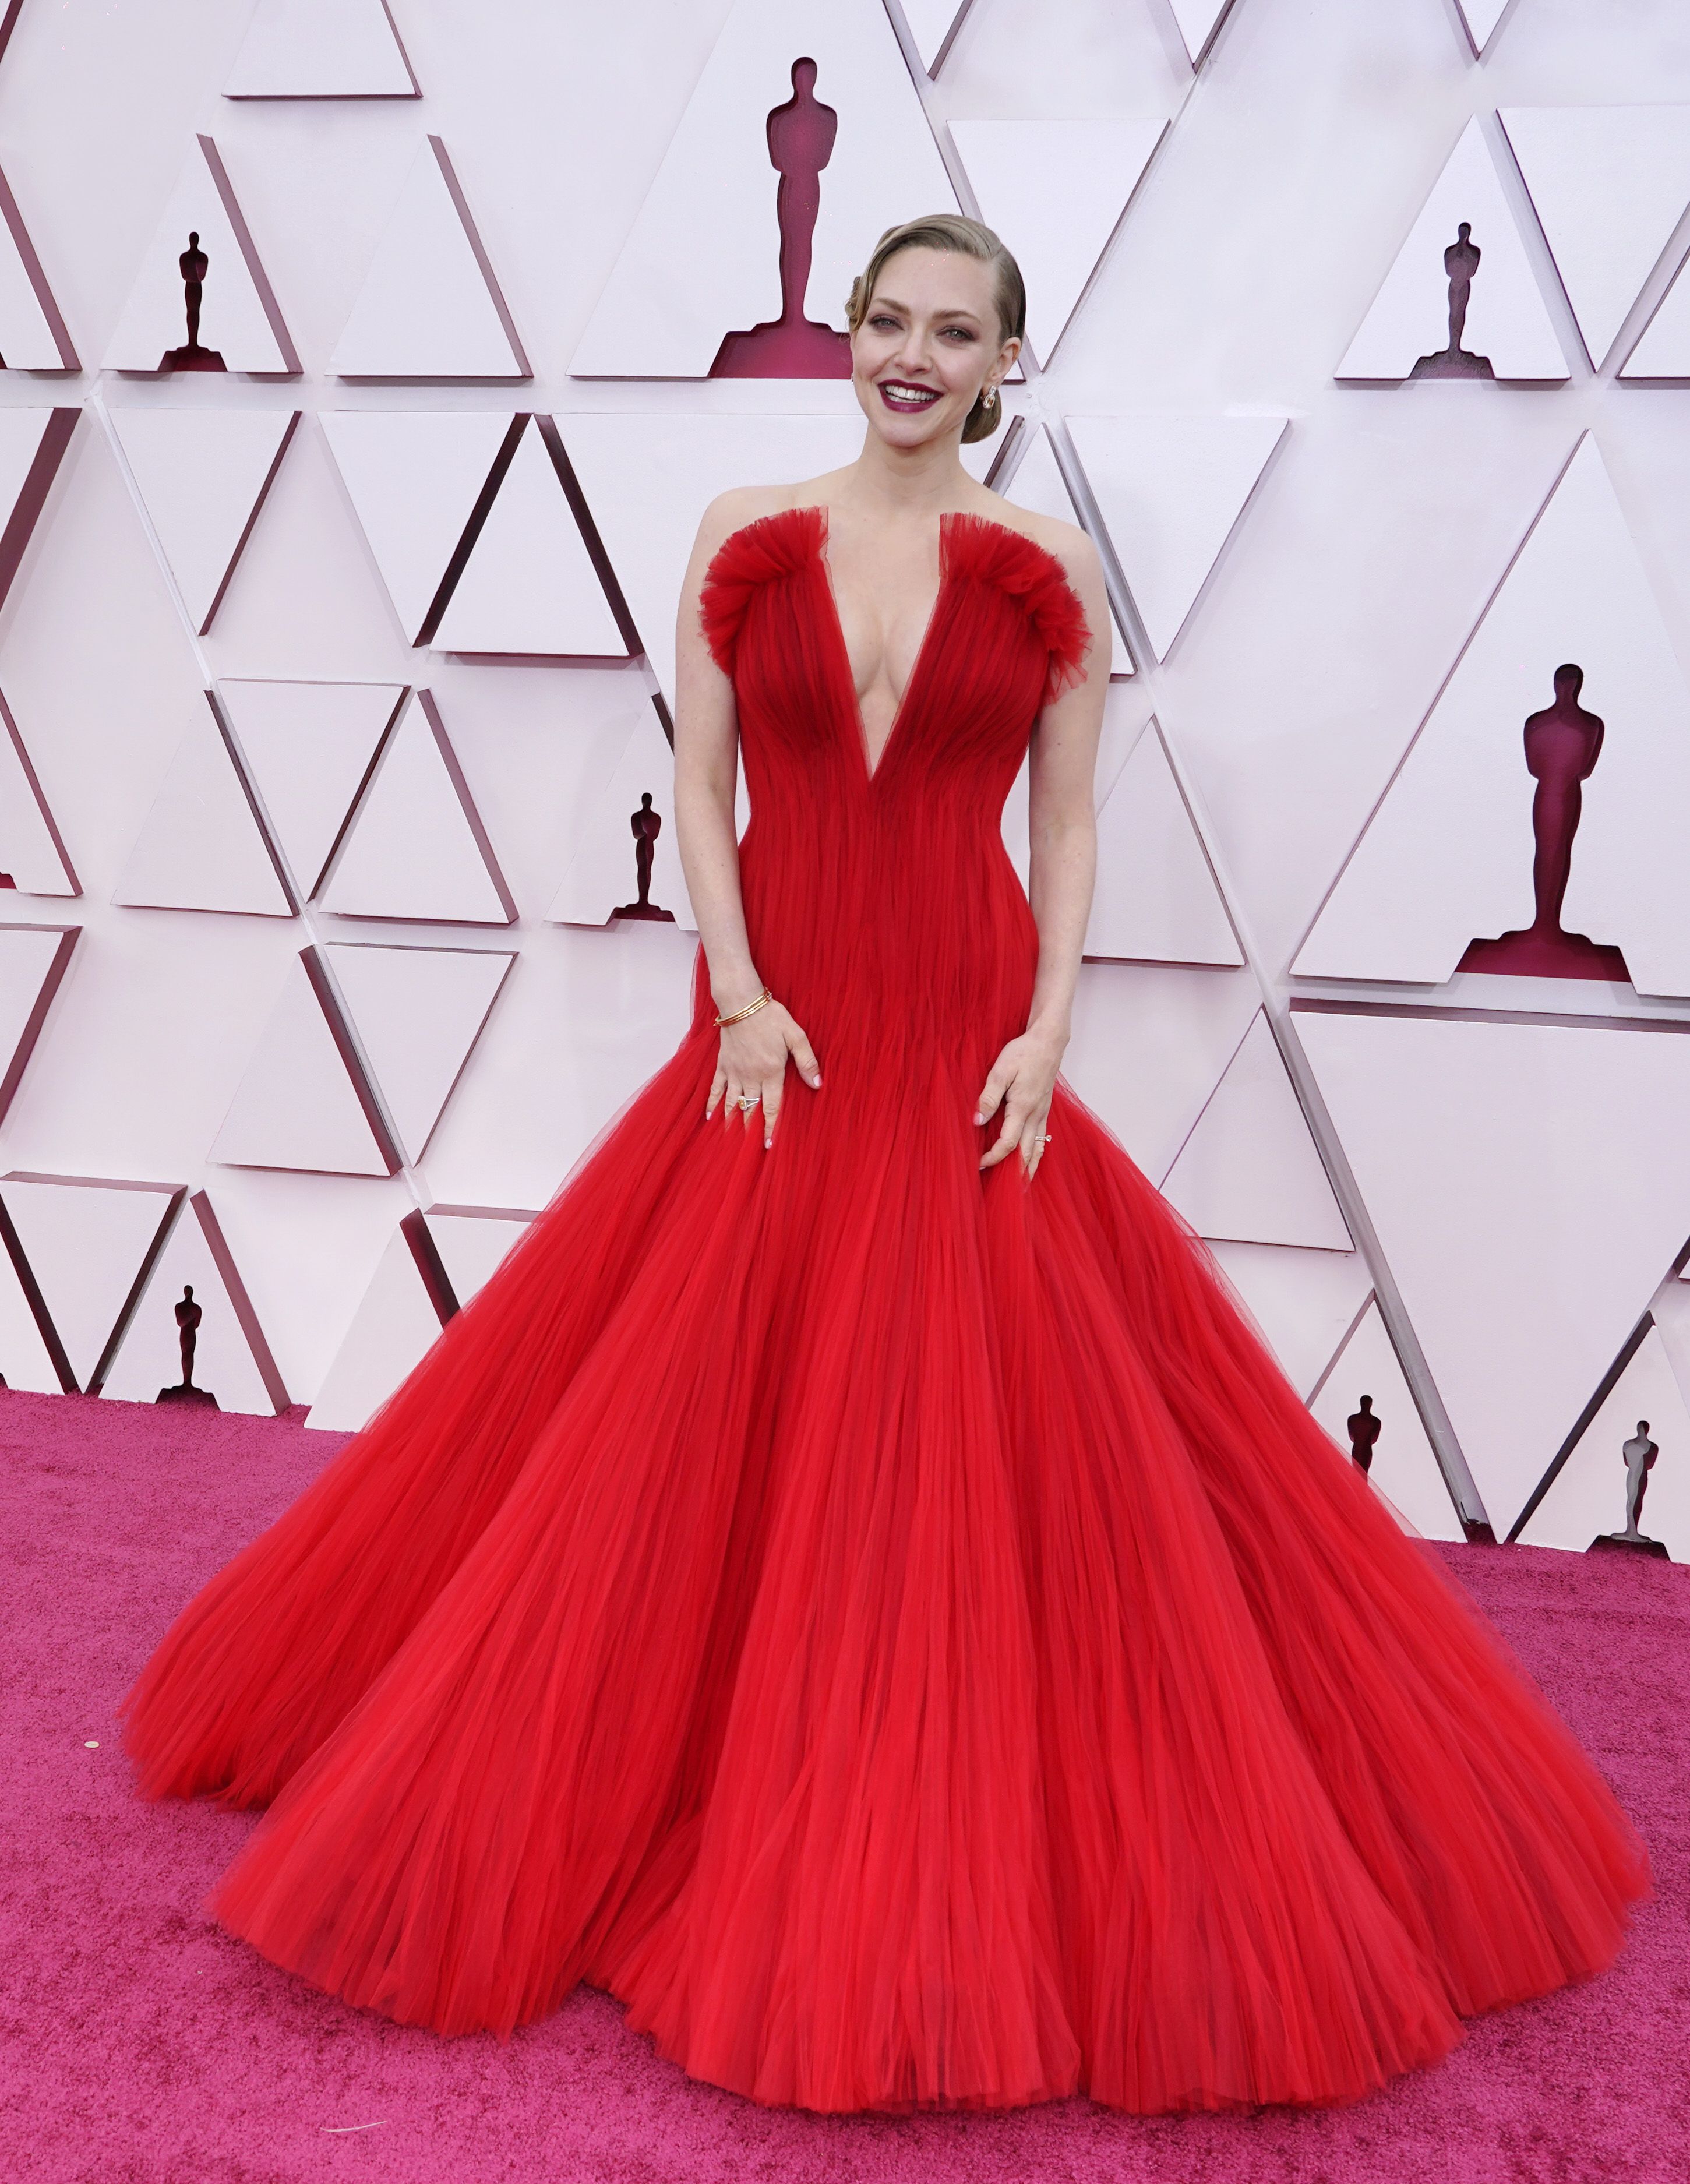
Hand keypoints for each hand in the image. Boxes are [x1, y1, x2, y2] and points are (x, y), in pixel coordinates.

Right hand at [706, 998, 820, 1147]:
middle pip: (751, 1110)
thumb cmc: (771, 1017)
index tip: (769, 1144)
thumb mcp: (796, 1036)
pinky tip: (710, 1117)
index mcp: (771, 1072)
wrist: (742, 1002)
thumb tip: (817, 1085)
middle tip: (750, 1150)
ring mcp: (734, 1072)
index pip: (772, 1108)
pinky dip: (713, 1103)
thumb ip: (807, 1061)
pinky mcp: (722, 1064)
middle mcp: (751, 1076)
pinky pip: (716, 1088)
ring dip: (732, 1123)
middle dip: (751, 1131)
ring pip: (733, 1103)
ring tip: (731, 1141)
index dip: (771, 1127)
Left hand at [974, 1027, 1062, 1178]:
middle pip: (1026, 1154)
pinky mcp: (1045, 1110)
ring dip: (1029, 1169)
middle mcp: (1036, 1116)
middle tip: (1002, 1191)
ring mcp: (1043, 1114)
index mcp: (1022, 1108)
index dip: (993, 1157)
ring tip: (1021, 1186)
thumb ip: (988, 1096)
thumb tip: (977, 1121)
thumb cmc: (1023, 1053)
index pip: (1008, 1143)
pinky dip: (1036, 1155)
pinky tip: (1030, 1160)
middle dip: (1013, 1173)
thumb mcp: (1000, 1070)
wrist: (1048, 1042)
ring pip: (1038, 1150)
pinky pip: (1042, 1139)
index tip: (979, 1164)